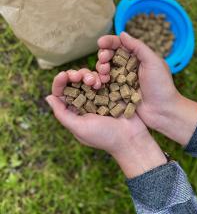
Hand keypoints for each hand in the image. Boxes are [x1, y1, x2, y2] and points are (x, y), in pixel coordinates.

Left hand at [46, 68, 166, 177]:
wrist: (131, 138)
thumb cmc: (104, 136)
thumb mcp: (79, 127)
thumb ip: (62, 114)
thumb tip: (48, 97)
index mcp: (74, 111)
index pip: (61, 93)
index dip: (60, 82)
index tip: (64, 75)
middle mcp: (85, 102)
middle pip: (74, 82)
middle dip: (76, 75)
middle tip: (80, 76)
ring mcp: (99, 96)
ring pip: (88, 77)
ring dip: (89, 75)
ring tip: (95, 82)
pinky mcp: (111, 91)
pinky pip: (103, 78)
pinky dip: (101, 75)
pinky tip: (103, 80)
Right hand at [96, 33, 196, 145]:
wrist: (163, 111)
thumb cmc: (161, 85)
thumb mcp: (153, 62)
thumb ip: (138, 47)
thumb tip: (122, 33)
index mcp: (137, 57)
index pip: (120, 45)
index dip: (109, 42)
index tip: (100, 42)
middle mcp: (128, 67)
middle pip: (110, 56)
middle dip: (103, 55)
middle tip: (103, 59)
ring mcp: (122, 80)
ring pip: (105, 69)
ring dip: (101, 67)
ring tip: (103, 72)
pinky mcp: (117, 92)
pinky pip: (105, 83)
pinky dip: (100, 80)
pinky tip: (101, 81)